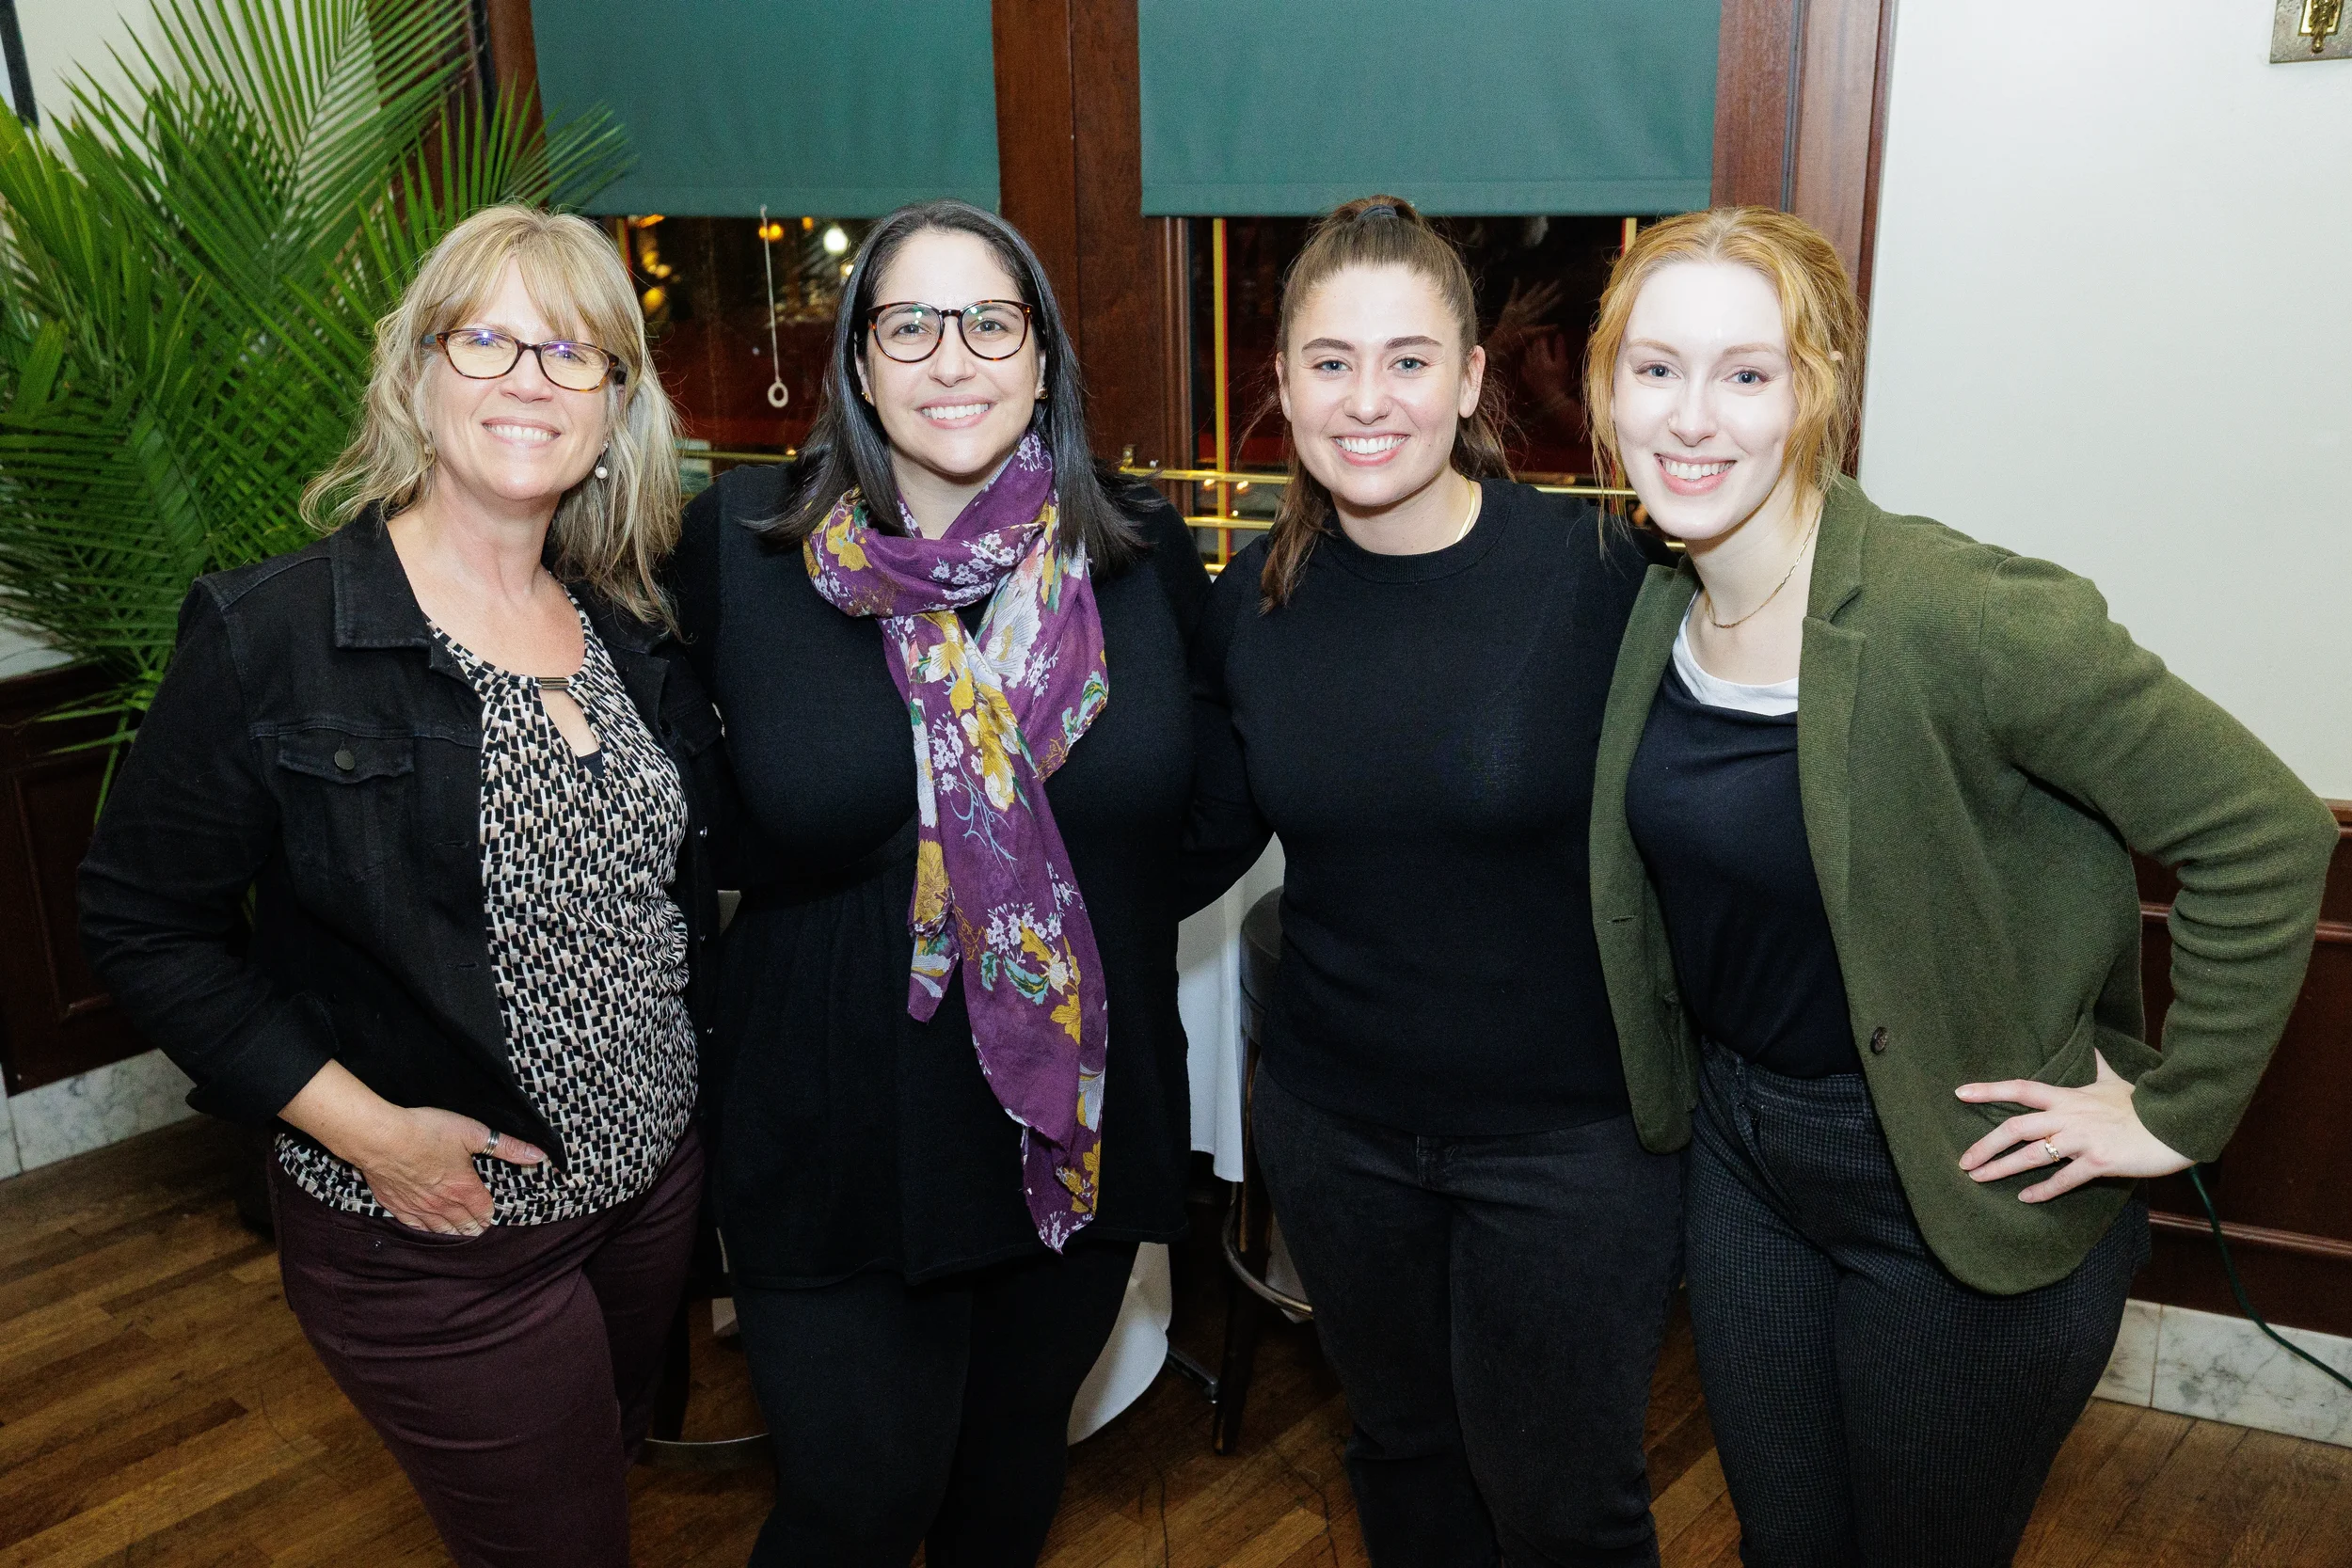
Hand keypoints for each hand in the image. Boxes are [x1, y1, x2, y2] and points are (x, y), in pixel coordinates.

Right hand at [349, 1105, 546, 1235]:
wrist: (380, 1138)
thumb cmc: (426, 1131)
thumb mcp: (473, 1133)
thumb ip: (507, 1147)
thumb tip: (538, 1156)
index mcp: (464, 1188)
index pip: (484, 1211)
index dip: (491, 1214)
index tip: (493, 1217)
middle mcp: (443, 1204)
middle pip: (464, 1225)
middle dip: (475, 1227)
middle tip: (480, 1230)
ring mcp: (418, 1208)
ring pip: (441, 1230)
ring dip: (453, 1232)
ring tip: (461, 1234)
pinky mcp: (396, 1206)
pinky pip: (416, 1227)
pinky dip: (427, 1230)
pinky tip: (429, 1230)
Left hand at [1487, 277, 1564, 357]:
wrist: (1499, 342)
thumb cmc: (1516, 342)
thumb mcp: (1531, 337)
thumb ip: (1544, 330)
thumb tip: (1558, 326)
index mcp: (1531, 318)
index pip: (1545, 308)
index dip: (1553, 301)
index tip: (1561, 294)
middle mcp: (1525, 310)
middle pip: (1539, 299)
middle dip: (1548, 291)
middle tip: (1557, 282)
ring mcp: (1516, 308)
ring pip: (1528, 296)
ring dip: (1535, 289)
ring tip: (1542, 282)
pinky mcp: (1508, 307)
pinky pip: (1512, 296)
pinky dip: (1515, 288)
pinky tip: (1516, 279)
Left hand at [1521, 330, 1575, 413]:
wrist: (1552, 398)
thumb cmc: (1561, 381)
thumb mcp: (1563, 363)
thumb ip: (1560, 348)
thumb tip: (1559, 335)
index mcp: (1542, 358)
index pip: (1540, 341)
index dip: (1544, 335)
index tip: (1549, 333)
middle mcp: (1532, 362)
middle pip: (1532, 346)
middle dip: (1537, 341)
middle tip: (1543, 338)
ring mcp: (1527, 369)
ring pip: (1527, 354)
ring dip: (1531, 348)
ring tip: (1538, 347)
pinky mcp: (1525, 376)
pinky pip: (1523, 363)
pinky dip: (1527, 359)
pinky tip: (1532, 359)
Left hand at [1956, 1049, 2188, 1201]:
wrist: (2175, 1125)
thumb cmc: (2142, 1104)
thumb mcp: (2113, 1081)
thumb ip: (2095, 1066)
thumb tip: (2089, 1044)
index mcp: (2068, 1097)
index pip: (2020, 1088)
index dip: (1989, 1090)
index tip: (1959, 1094)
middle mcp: (2069, 1117)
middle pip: (2016, 1127)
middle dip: (1985, 1145)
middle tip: (1963, 1161)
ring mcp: (2083, 1140)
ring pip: (2033, 1156)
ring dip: (2002, 1169)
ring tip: (1979, 1179)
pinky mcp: (2099, 1162)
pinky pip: (2064, 1179)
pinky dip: (2043, 1190)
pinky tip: (2025, 1199)